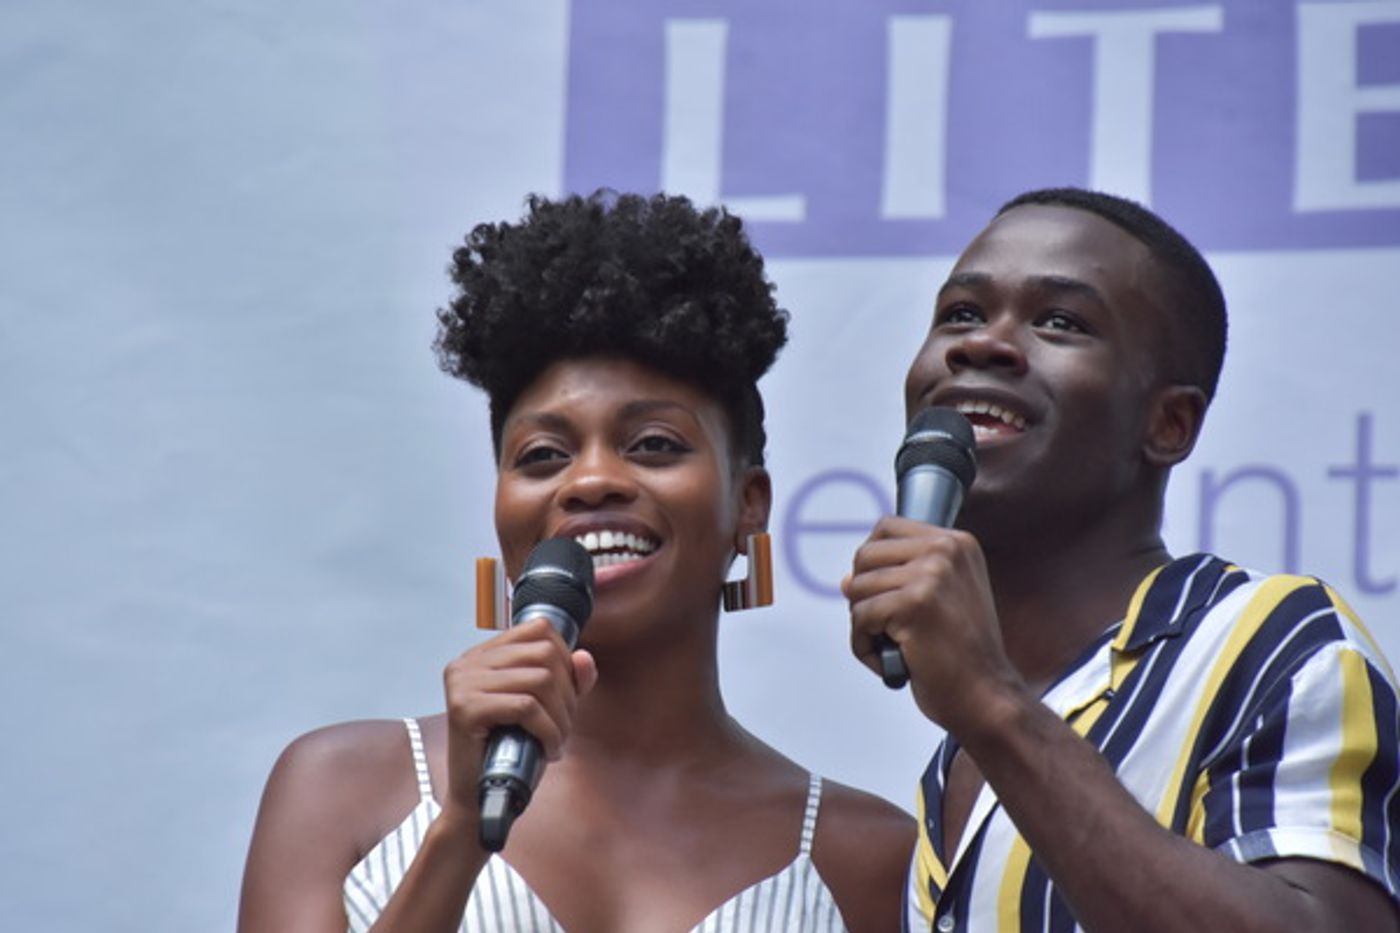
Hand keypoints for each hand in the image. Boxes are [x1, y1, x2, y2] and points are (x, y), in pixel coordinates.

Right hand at [440, 619, 597, 823]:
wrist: (479, 799)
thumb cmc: (510, 753)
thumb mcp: (547, 709)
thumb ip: (569, 680)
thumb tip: (584, 657)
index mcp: (481, 655)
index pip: (538, 628)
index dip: (565, 659)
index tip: (565, 694)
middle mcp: (467, 663)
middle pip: (544, 653)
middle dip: (567, 692)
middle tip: (563, 725)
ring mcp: (462, 683)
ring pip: (540, 680)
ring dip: (561, 716)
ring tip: (556, 740)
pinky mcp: (464, 709)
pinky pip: (526, 707)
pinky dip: (548, 730)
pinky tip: (548, 749)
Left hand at [843, 516, 1019, 729]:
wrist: (986, 696)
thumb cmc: (963, 657)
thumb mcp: (941, 601)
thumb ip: (898, 579)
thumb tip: (845, 580)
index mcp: (957, 543)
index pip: (886, 528)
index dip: (873, 562)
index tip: (886, 593)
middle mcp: (946, 550)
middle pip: (864, 555)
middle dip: (864, 594)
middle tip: (888, 626)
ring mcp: (931, 575)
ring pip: (857, 587)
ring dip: (865, 624)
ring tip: (894, 646)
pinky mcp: (913, 604)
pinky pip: (859, 617)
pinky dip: (865, 645)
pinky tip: (892, 660)